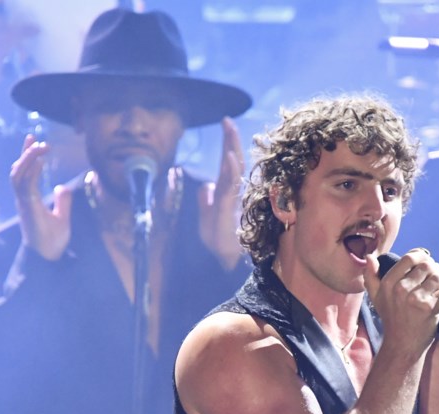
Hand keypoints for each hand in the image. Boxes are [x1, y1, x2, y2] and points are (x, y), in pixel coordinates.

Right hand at [10, 135, 71, 260]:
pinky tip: (39, 162)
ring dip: (27, 160)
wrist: (48, 258)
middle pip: (18, 170)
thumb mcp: (62, 217)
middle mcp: (23, 199)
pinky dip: (30, 172)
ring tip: (39, 147)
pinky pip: (25, 187)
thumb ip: (62, 202)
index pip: (25, 173)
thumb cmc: (52, 241)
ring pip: (18, 176)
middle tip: (36, 138)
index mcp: (29, 199)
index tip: (34, 141)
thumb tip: (63, 188)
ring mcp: (24, 204)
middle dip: (25, 153)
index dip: (28, 156)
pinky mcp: (28, 209)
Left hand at [198, 117, 245, 269]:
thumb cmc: (217, 247)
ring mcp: (233, 204)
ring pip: (234, 174)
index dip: (229, 145)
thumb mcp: (206, 221)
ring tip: (229, 131)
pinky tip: (229, 160)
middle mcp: (233, 196)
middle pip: (234, 164)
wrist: (223, 268)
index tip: (226, 123)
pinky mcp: (231, 214)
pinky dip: (230, 174)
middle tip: (228, 121)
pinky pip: (230, 190)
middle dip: (231, 142)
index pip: (229, 166)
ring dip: (231, 151)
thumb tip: (205, 186)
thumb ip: (206, 203)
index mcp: (228, 196)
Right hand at [364, 249, 438, 353]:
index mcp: (388, 283)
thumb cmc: (391, 319)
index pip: (410, 258)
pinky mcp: (429, 309)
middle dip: (437, 268)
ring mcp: (415, 299)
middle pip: (427, 266)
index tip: (428, 262)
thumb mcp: (376, 298)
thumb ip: (370, 276)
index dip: (423, 256)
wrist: (402, 344)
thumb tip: (370, 257)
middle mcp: (400, 289)